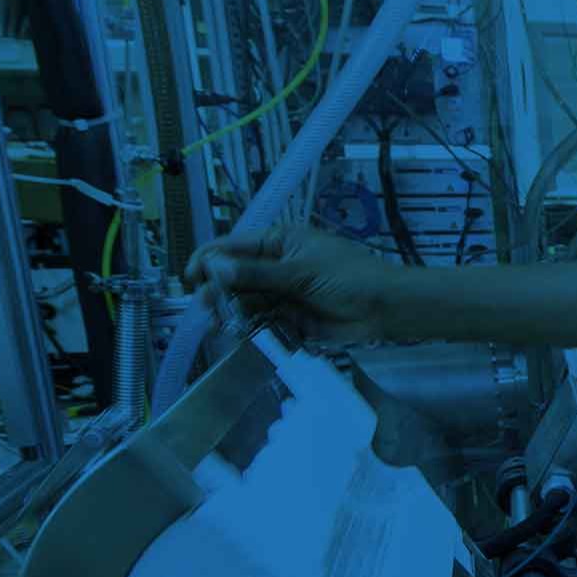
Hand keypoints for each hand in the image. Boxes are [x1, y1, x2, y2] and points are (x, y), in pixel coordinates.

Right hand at [184, 227, 396, 342]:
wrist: (384, 308)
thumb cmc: (348, 277)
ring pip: (245, 302)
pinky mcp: (289, 318)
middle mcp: (276, 266)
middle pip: (235, 277)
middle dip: (218, 290)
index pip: (233, 246)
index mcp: (279, 242)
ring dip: (230, 312)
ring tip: (220, 324)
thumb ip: (257, 274)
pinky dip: (249, 328)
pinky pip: (260, 322)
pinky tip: (238, 335)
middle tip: (207, 307)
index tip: (192, 278)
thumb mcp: (301, 272)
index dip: (209, 260)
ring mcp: (282, 293)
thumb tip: (216, 267)